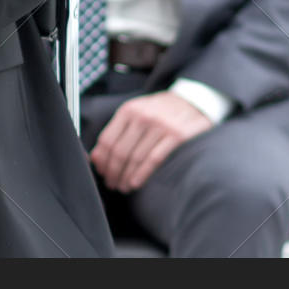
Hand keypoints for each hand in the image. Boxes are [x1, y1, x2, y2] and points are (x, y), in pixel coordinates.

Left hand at [90, 91, 211, 192]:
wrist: (193, 101)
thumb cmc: (161, 111)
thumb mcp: (137, 111)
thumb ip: (117, 131)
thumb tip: (95, 158)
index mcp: (129, 110)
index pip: (107, 140)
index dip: (102, 160)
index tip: (102, 173)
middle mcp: (143, 116)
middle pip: (120, 151)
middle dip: (113, 172)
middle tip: (112, 184)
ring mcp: (160, 125)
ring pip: (135, 158)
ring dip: (126, 177)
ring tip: (123, 187)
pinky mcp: (177, 136)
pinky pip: (154, 159)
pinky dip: (142, 174)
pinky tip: (135, 183)